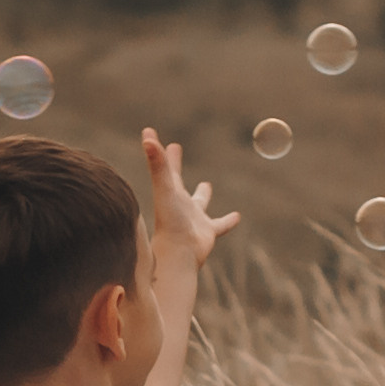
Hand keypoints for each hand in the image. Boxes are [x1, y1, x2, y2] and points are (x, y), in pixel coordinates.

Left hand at [142, 127, 240, 268]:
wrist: (178, 254)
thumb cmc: (170, 221)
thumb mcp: (165, 188)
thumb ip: (158, 163)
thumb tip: (147, 138)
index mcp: (170, 191)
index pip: (163, 165)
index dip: (158, 149)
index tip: (149, 132)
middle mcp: (180, 203)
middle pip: (176, 179)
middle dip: (174, 164)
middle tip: (175, 148)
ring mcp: (194, 217)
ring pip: (199, 203)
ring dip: (202, 194)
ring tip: (206, 184)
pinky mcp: (208, 232)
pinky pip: (220, 225)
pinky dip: (228, 221)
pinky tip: (237, 217)